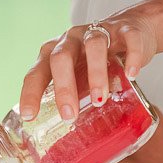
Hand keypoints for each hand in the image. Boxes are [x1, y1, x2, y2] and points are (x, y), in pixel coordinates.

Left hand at [20, 7, 157, 121]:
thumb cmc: (98, 60)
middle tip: (69, 114)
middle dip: (63, 87)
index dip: (31, 92)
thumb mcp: (80, 76)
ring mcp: (99, 31)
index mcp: (55, 52)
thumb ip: (73, 95)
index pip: (37, 71)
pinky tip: (131, 75)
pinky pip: (128, 39)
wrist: (133, 30)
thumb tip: (68, 133)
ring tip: (99, 99)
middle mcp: (72, 39)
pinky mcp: (126, 29)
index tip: (29, 115)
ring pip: (94, 46)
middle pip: (61, 57)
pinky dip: (131, 56)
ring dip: (95, 73)